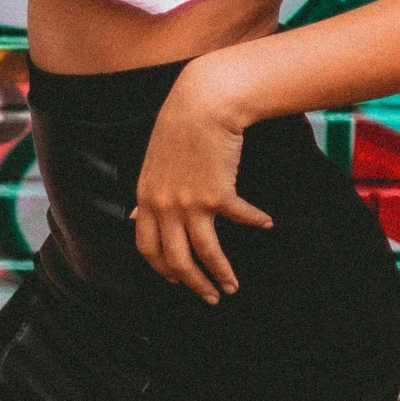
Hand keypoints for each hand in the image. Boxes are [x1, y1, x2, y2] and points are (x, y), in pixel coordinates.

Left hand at [133, 63, 273, 302]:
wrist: (203, 102)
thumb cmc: (179, 127)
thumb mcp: (152, 163)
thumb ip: (146, 194)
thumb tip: (133, 218)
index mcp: (146, 198)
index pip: (147, 248)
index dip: (162, 269)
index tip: (177, 280)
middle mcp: (165, 206)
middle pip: (176, 260)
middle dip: (193, 284)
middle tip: (209, 297)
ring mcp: (191, 202)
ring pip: (205, 253)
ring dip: (220, 274)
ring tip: (232, 287)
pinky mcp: (219, 193)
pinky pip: (239, 218)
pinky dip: (254, 221)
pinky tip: (266, 223)